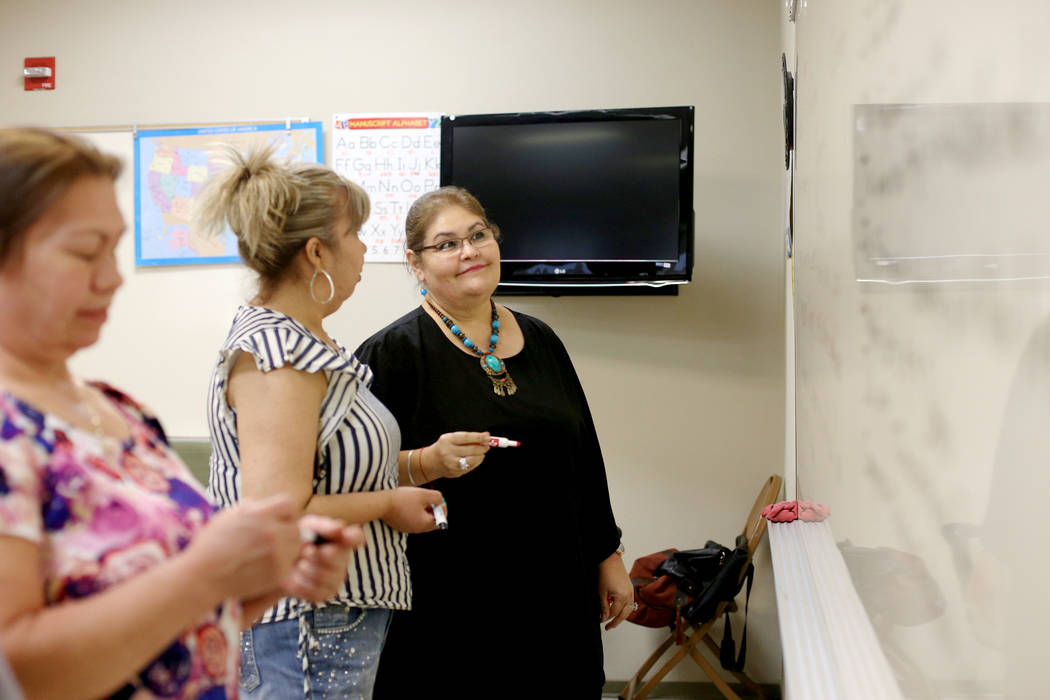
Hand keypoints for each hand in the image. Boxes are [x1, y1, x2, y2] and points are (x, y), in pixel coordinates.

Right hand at [185, 495, 301, 600]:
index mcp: (259, 514)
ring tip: (267, 554)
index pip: (288, 504)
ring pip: (296, 547)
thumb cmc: (210, 545)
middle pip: (295, 527)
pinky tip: (264, 568)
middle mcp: (271, 532)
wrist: (202, 577)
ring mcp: (276, 554)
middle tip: (273, 541)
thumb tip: (263, 503)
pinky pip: (290, 565)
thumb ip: (250, 507)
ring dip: (287, 549)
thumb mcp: (227, 516)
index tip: (276, 520)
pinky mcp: (278, 574)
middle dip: (286, 531)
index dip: (283, 512)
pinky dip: (281, 566)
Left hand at [281, 516, 364, 601]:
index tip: (344, 535)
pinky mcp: (327, 593)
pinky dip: (301, 583)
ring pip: (321, 575)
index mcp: (342, 538)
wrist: (280, 562)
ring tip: (299, 563)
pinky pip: (314, 590)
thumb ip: (324, 526)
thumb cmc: (297, 540)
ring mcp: (337, 578)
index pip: (355, 537)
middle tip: (305, 550)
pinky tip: (297, 576)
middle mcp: (344, 559)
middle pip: (334, 556)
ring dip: (304, 568)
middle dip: (314, 553)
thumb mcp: (307, 527)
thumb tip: (340, 528)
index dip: (352, 536)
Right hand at [381, 487, 444, 533]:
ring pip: (422, 521)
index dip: (441, 508)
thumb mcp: (423, 494)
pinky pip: (413, 521)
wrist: (381, 504)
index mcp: (425, 524)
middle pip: (432, 522)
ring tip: (417, 500)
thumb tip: (441, 501)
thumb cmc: (402, 498)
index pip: (441, 519)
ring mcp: (408, 529)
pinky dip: (414, 514)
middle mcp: (418, 530)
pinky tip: (408, 504)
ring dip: (423, 511)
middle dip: (433, 510)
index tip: (436, 499)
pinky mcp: (401, 526)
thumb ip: (436, 497)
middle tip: (428, 500)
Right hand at [421, 431, 490, 478]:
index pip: (466, 438)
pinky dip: (476, 462)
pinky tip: (476, 458)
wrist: (431, 462)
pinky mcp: (455, 472)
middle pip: (471, 449)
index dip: (478, 437)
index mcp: (447, 440)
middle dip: (482, 447)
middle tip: (488, 445)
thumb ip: (467, 438)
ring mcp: (451, 464)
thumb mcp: (452, 438)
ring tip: (482, 452)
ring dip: (481, 456)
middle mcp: (448, 452)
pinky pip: (470, 467)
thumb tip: (485, 437)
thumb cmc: (445, 447)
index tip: (487, 436)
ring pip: (472, 460)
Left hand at [598, 551, 633, 630]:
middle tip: (609, 627)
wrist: (610, 560)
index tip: (601, 621)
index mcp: (622, 597)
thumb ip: (604, 606)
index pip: (614, 613)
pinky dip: (625, 608)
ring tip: (614, 621)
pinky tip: (618, 609)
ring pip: (629, 609)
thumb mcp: (602, 592)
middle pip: (624, 614)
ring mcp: (631, 592)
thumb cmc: (605, 573)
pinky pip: (630, 602)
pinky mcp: (631, 588)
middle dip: (616, 622)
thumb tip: (604, 617)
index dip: (606, 618)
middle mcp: (629, 595)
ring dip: (622, 616)